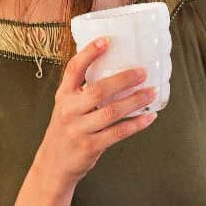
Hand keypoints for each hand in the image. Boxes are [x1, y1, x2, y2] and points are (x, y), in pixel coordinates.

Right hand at [33, 38, 157, 186]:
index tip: (107, 40)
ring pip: (111, 112)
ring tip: (152, 92)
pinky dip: (136, 124)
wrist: (53, 165)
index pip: (73, 69)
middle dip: (123, 80)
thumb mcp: (66, 106)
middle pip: (98, 90)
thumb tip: (117, 70)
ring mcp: (79, 130)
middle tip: (143, 72)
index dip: (89, 53)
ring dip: (135, 101)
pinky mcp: (90, 147)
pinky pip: (117, 133)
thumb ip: (83, 91)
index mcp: (63, 95)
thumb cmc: (66, 130)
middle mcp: (69, 110)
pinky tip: (149, 116)